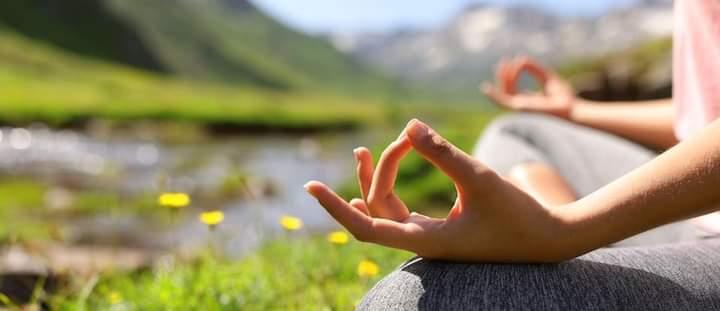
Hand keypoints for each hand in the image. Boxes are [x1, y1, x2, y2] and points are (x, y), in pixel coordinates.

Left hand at [305, 119, 579, 262]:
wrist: (549, 239)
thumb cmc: (519, 215)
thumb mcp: (480, 179)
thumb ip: (444, 153)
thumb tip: (409, 124)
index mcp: (425, 240)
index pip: (365, 228)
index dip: (335, 209)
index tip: (310, 187)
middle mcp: (420, 241)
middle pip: (375, 209)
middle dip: (373, 172)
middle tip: (392, 141)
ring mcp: (429, 235)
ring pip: (385, 209)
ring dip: (375, 179)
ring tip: (363, 149)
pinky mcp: (440, 228)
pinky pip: (401, 208)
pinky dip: (391, 186)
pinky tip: (385, 168)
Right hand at [482, 56, 575, 118]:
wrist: (571, 109)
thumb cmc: (563, 98)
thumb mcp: (548, 78)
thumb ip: (536, 69)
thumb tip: (522, 58)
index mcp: (528, 102)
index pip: (513, 89)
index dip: (512, 74)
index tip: (519, 60)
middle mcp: (522, 106)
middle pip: (505, 91)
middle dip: (502, 76)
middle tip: (505, 60)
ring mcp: (520, 108)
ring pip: (504, 93)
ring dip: (502, 78)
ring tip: (505, 62)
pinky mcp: (520, 108)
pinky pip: (507, 95)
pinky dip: (503, 85)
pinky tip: (503, 74)